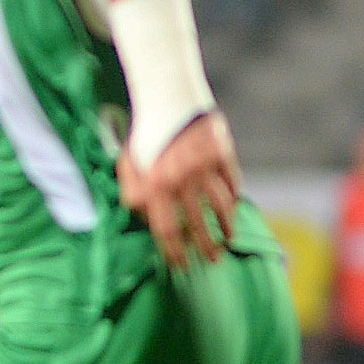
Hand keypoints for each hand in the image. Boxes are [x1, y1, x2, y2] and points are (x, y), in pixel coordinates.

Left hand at [117, 112, 239, 269]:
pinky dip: (234, 199)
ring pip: (222, 207)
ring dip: (226, 227)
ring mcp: (206, 167)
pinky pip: (233, 184)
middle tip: (211, 260)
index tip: (182, 266)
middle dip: (206, 247)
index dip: (175, 252)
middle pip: (199, 224)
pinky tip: (232, 209)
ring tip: (226, 240)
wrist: (168, 97)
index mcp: (155, 184)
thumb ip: (134, 193)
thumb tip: (146, 221)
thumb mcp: (129, 164)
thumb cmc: (145, 135)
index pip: (167, 230)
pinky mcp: (224, 155)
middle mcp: (182, 179)